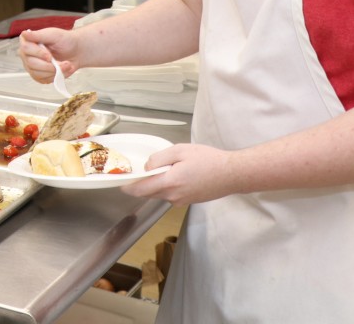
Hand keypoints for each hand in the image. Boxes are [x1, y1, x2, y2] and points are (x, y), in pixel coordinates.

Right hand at [18, 27, 80, 83]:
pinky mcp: (38, 76)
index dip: (38, 53)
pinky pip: (43, 80)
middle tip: (62, 62)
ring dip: (54, 71)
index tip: (50, 55)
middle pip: (31, 63)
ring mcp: (31, 66)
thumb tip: (24, 34)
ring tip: (66, 65)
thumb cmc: (64, 40)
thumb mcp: (53, 34)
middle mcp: (26, 54)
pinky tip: (61, 70)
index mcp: (27, 41)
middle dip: (48, 65)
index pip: (26, 48)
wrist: (75, 51)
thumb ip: (38, 35)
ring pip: (37, 73)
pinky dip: (54, 76)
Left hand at [120, 143, 240, 205]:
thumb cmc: (208, 160)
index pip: (140, 190)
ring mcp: (181, 201)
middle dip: (140, 185)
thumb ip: (159, 159)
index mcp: (169, 183)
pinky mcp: (189, 201)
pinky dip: (166, 187)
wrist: (232, 174)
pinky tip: (174, 175)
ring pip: (160, 194)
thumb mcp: (180, 151)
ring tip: (158, 170)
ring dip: (154, 185)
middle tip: (137, 172)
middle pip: (149, 193)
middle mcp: (173, 196)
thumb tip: (147, 167)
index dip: (128, 186)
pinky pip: (171, 195)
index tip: (121, 181)